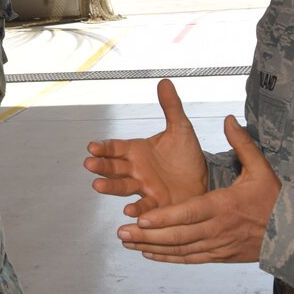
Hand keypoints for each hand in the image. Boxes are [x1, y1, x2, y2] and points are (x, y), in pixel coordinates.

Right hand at [84, 78, 208, 217]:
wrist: (205, 178)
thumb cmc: (187, 156)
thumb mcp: (180, 128)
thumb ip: (171, 107)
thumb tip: (164, 82)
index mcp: (137, 150)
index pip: (115, 147)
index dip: (104, 147)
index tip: (92, 147)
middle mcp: (136, 169)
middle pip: (114, 167)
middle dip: (101, 166)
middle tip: (89, 164)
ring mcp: (144, 187)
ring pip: (123, 187)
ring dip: (110, 187)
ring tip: (98, 186)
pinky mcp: (157, 203)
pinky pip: (144, 206)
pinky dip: (137, 209)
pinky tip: (130, 211)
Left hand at [118, 114, 279, 263]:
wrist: (293, 235)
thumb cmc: (275, 201)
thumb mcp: (261, 169)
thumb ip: (242, 144)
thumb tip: (228, 119)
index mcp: (224, 206)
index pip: (189, 213)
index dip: (164, 218)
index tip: (142, 218)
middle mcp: (217, 229)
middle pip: (178, 235)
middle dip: (148, 235)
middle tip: (122, 231)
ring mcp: (217, 245)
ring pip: (180, 249)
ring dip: (152, 247)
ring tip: (127, 242)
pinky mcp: (218, 256)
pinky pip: (189, 258)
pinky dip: (168, 258)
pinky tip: (148, 254)